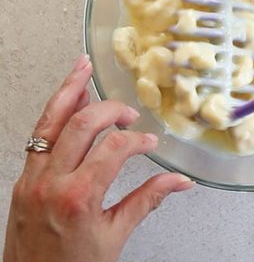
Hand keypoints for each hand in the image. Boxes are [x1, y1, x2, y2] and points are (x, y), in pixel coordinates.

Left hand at [3, 55, 193, 261]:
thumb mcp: (115, 236)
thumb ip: (147, 200)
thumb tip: (179, 181)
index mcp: (79, 197)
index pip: (113, 149)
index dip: (136, 140)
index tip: (148, 142)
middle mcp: (51, 182)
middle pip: (81, 125)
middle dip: (109, 110)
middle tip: (128, 113)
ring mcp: (32, 177)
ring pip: (49, 121)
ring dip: (68, 91)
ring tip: (82, 67)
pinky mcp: (24, 178)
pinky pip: (38, 134)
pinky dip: (53, 112)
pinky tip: (66, 99)